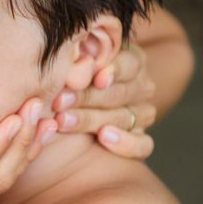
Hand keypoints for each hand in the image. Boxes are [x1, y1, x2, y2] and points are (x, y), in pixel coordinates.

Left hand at [52, 43, 155, 158]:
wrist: (76, 109)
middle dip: (87, 97)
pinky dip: (125, 143)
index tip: (95, 78)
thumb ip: (79, 59)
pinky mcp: (142, 140)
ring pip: (124, 118)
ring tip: (64, 121)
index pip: (129, 64)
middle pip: (120, 93)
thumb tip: (77, 62)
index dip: (113, 71)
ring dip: (92, 120)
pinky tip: (104, 138)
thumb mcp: (76, 62)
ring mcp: (143, 114)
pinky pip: (142, 144)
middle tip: (60, 101)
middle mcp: (141, 88)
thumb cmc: (72, 77)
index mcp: (132, 62)